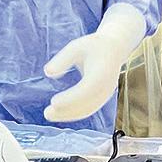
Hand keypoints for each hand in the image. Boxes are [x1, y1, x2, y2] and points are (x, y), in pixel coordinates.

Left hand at [44, 4, 145, 121]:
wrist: (114, 48)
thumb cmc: (92, 46)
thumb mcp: (76, 47)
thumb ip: (63, 59)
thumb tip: (47, 72)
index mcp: (102, 72)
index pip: (86, 90)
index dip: (70, 98)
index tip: (53, 102)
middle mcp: (106, 86)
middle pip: (87, 104)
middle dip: (66, 110)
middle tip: (47, 113)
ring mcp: (106, 94)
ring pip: (87, 110)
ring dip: (68, 115)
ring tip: (49, 114)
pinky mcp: (102, 99)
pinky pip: (88, 109)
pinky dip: (73, 113)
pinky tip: (58, 112)